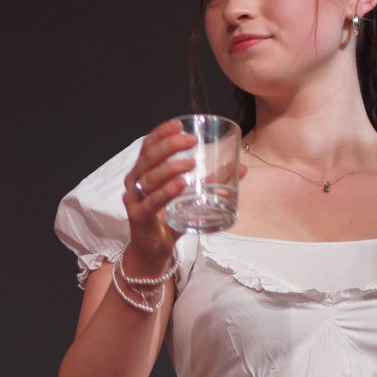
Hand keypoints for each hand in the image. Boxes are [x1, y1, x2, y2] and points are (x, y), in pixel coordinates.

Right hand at [119, 121, 199, 276]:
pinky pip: (152, 202)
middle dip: (169, 146)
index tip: (179, 125)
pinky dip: (166, 192)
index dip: (161, 133)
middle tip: (191, 141)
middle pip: (148, 157)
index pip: (148, 146)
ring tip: (191, 163)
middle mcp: (135, 182)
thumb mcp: (192, 197)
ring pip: (150, 178)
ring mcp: (134, 199)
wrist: (154, 251)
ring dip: (170, 168)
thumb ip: (212, 182)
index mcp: (144, 172)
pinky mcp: (138, 217)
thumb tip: (242, 168)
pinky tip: (180, 185)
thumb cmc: (169, 220)